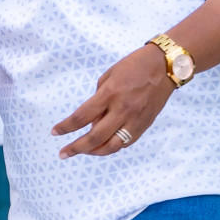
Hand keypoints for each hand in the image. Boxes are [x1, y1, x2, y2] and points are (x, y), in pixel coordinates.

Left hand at [52, 44, 172, 158]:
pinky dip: (112, 146)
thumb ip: (98, 100)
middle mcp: (123, 110)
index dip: (66, 127)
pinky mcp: (145, 125)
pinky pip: (126, 142)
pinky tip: (102, 146)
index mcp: (110, 94)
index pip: (82, 117)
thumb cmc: (133, 67)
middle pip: (95, 137)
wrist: (165, 66)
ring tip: (82, 152)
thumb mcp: (108, 77)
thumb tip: (91, 123)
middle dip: (76, 148)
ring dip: (94, 152)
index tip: (55, 132)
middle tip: (63, 153)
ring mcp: (135, 120)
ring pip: (112, 146)